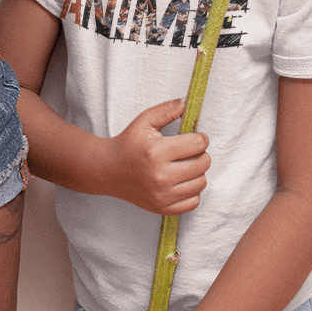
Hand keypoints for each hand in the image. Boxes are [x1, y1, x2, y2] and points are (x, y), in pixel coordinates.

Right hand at [105, 99, 209, 213]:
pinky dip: (192, 191)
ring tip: (185, 165)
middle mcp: (160, 176)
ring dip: (198, 173)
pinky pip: (194, 202)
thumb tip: (189, 102)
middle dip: (201, 154)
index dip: (201, 137)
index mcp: (156, 152)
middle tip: (190, 151)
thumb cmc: (128, 143)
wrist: (108, 170)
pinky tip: (181, 182)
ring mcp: (162, 195)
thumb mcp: (144, 121)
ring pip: (201, 183)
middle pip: (203, 164)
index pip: (198, 144)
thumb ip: (168, 109)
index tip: (196, 137)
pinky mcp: (162, 208)